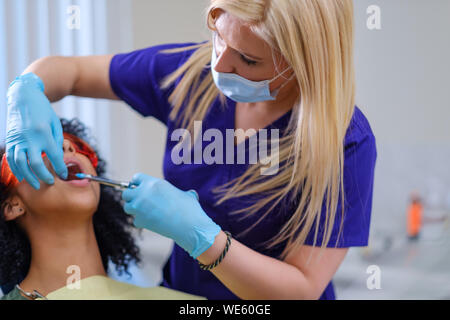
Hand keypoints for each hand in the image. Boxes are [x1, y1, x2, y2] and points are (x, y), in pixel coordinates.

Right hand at [6, 72, 67, 189]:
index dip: (60, 168)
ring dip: (28, 176)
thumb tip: (58, 158)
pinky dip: (16, 169)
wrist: (24, 98)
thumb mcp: (55, 124)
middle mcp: (29, 138)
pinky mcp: (10, 140)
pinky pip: (11, 158)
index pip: (54, 156)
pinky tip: (22, 176)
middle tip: (49, 182)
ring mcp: (17, 140)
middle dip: (43, 176)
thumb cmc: (43, 111)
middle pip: (34, 163)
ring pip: (20, 163)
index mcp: (44, 133)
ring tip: (36, 184)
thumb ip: (57, 141)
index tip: (63, 175)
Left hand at [122, 173, 220, 258]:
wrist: (188, 225)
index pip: (136, 178)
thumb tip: (190, 194)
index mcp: (153, 183)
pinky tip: (152, 223)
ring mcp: (139, 207)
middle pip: (126, 193)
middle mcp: (143, 193)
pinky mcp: (140, 221)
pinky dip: (142, 222)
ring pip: (127, 207)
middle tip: (139, 202)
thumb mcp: (186, 195)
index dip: (137, 183)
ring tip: (145, 212)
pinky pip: (135, 221)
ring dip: (134, 210)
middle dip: (131, 197)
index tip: (139, 188)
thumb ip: (181, 193)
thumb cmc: (189, 209)